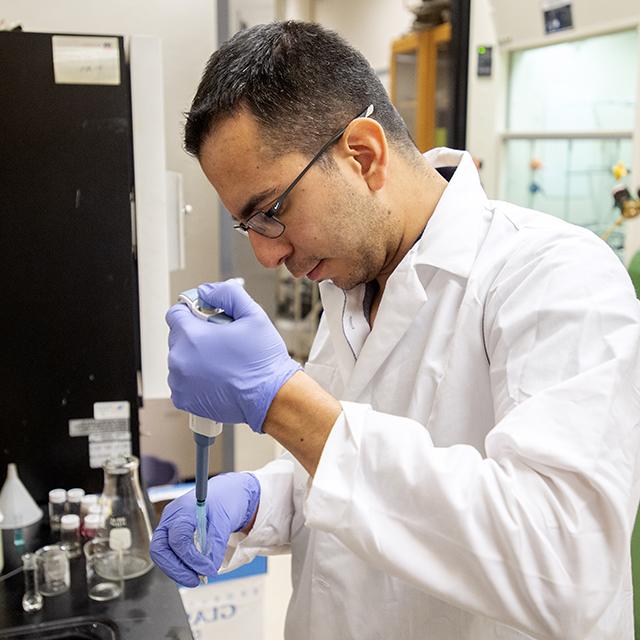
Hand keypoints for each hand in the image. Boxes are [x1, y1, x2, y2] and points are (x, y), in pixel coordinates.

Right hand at [149, 472, 260, 586]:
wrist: (228, 492)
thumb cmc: (226, 501)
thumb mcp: (225, 520)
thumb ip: (216, 544)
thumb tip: (209, 568)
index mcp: (183, 509)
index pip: (178, 539)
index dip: (191, 559)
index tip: (208, 570)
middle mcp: (171, 516)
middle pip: (160, 548)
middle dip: (175, 569)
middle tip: (194, 581)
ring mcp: (169, 524)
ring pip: (162, 553)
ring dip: (177, 569)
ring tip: (196, 577)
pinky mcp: (173, 532)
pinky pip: (169, 552)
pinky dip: (179, 564)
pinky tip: (192, 570)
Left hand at [166, 280, 300, 431]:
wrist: (271, 396)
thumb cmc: (263, 360)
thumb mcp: (252, 314)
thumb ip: (226, 294)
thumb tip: (207, 291)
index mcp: (191, 336)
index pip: (176, 313)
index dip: (193, 311)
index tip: (207, 316)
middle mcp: (180, 359)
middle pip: (179, 336)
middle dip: (197, 335)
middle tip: (223, 341)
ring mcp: (180, 382)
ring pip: (181, 359)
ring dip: (196, 357)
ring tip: (223, 362)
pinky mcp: (184, 399)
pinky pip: (182, 381)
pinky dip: (195, 378)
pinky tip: (217, 377)